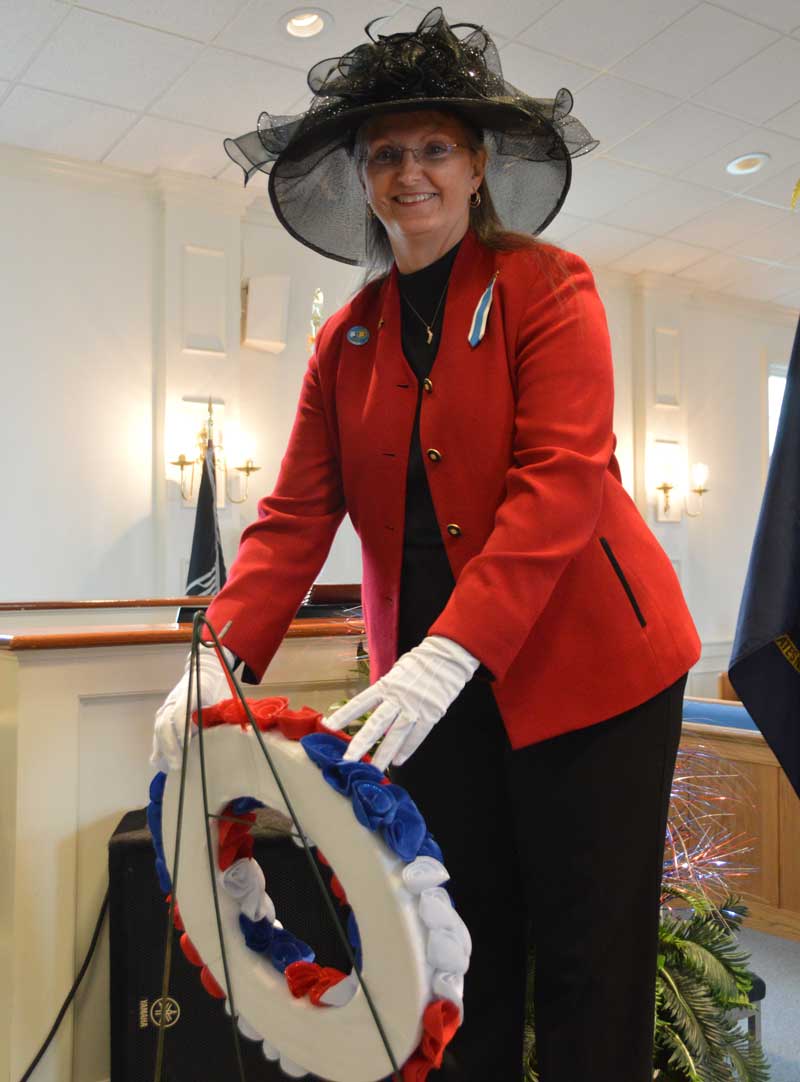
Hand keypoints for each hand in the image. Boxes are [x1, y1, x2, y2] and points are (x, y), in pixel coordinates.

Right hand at [151, 645, 234, 770]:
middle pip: (164, 723)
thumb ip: (219, 714)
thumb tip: (227, 736)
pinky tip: (161, 763)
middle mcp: (173, 700)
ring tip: (170, 768)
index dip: (182, 729)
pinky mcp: (164, 714)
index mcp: (189, 693)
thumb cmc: (216, 686)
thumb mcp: (221, 697)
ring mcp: (166, 707)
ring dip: (163, 749)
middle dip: (170, 746)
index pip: (179, 711)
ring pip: (158, 728)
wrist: (204, 671)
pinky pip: (157, 732)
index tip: (186, 745)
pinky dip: (158, 748)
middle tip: (178, 765)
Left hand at [323, 636, 478, 770]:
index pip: (361, 702)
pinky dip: (407, 749)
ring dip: (384, 754)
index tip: (328, 726)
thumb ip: (386, 689)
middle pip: (376, 724)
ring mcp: (415, 708)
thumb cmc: (420, 662)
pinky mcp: (431, 715)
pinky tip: (398, 761)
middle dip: (361, 743)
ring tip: (374, 770)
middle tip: (348, 760)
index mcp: (387, 684)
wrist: (448, 657)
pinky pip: (417, 736)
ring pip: (396, 735)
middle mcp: (398, 698)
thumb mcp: (397, 671)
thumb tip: (374, 706)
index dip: (344, 715)